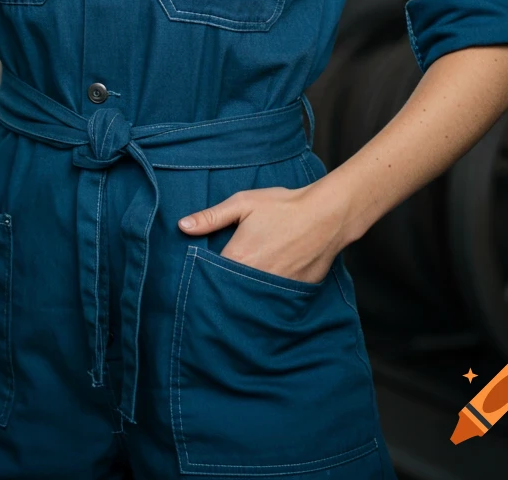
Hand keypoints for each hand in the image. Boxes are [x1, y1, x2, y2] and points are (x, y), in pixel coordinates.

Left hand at [177, 182, 346, 284]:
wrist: (325, 215)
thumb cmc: (283, 206)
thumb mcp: (243, 203)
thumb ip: (211, 216)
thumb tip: (182, 226)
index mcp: (238, 258)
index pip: (210, 277)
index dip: (204, 278)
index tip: (197, 278)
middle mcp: (254, 279)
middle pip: (229, 293)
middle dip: (222, 292)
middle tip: (215, 291)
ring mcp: (275, 290)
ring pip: (250, 301)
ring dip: (243, 298)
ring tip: (237, 295)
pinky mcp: (293, 295)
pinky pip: (272, 304)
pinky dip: (265, 301)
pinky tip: (261, 295)